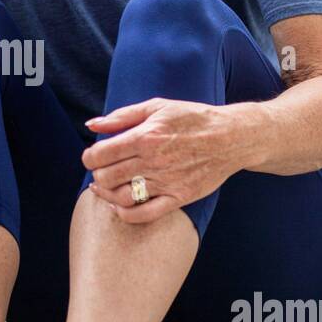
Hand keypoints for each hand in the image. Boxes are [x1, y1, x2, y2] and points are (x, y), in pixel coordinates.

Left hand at [81, 97, 244, 223]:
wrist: (231, 137)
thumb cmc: (192, 118)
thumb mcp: (157, 107)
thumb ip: (121, 116)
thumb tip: (92, 124)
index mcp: (144, 136)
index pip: (99, 154)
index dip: (89, 156)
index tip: (94, 155)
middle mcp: (153, 161)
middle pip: (106, 177)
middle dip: (98, 174)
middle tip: (102, 170)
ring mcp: (166, 182)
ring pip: (120, 198)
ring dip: (107, 195)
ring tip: (108, 187)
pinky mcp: (178, 198)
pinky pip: (143, 215)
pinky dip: (125, 214)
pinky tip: (120, 205)